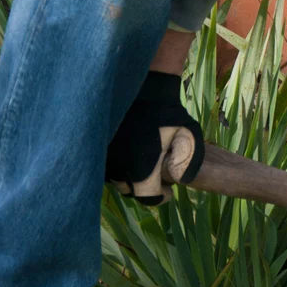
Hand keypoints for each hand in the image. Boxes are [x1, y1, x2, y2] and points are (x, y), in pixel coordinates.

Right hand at [106, 72, 204, 204]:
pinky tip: (131, 153)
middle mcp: (118, 168)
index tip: (168, 189)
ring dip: (130, 177)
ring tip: (144, 163)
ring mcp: (103, 158)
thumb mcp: (189, 136)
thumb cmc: (169, 114)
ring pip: (116, 179)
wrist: (143, 89)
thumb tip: (182, 181)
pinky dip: (118, 165)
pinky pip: (105, 165)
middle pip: (130, 190)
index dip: (160, 196)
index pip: (147, 198)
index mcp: (141, 169)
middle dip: (145, 187)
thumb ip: (189, 162)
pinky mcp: (96, 147)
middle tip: (158, 175)